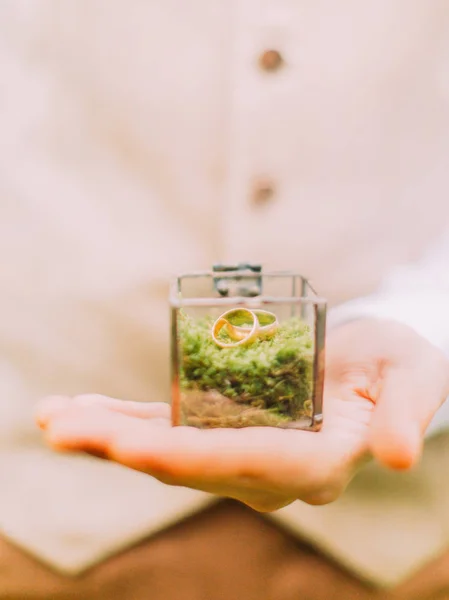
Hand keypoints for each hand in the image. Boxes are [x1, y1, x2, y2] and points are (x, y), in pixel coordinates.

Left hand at [36, 319, 448, 511]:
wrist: (372, 366)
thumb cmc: (394, 365)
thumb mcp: (413, 373)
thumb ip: (407, 409)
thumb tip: (395, 456)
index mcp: (315, 461)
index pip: (246, 463)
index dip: (186, 456)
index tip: (127, 445)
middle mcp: (269, 470)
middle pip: (191, 463)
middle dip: (126, 448)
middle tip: (63, 429)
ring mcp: (241, 454)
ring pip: (168, 450)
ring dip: (109, 435)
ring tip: (53, 420)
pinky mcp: (222, 430)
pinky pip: (168, 430)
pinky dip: (123, 420)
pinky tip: (79, 410)